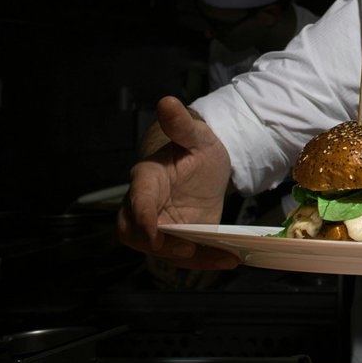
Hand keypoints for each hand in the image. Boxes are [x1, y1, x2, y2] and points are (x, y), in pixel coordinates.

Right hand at [117, 96, 240, 270]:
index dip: (142, 215)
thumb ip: (181, 124)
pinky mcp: (178, 237)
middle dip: (154, 245)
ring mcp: (160, 224)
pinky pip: (184, 254)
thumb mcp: (195, 135)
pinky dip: (205, 260)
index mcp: (146, 178)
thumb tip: (167, 102)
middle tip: (186, 249)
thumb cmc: (194, 146)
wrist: (205, 163)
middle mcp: (146, 205)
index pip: (136, 198)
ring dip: (188, 258)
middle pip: (132, 232)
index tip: (154, 231)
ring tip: (223, 257)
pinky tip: (230, 258)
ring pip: (160, 249)